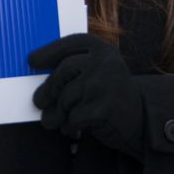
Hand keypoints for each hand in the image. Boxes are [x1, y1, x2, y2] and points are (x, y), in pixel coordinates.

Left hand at [27, 33, 143, 157]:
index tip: (31, 61)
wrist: (141, 120)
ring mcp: (105, 84)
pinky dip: (70, 125)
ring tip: (57, 120)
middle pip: (63, 72)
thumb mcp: (98, 73)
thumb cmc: (110, 95)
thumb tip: (36, 74)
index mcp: (102, 49)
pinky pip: (73, 117)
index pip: (70, 44)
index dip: (48, 51)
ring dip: (57, 113)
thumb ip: (74, 69)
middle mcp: (104, 62)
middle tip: (38, 101)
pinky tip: (74, 128)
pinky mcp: (104, 108)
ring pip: (65, 98)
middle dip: (48, 89)